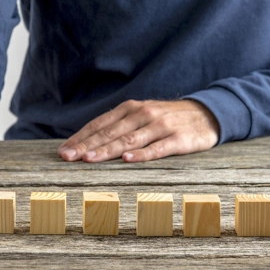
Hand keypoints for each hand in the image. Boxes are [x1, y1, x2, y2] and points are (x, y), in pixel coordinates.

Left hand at [58, 99, 219, 162]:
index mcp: (130, 109)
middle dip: (87, 146)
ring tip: (90, 159)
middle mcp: (143, 114)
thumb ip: (119, 126)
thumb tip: (89, 143)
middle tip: (67, 157)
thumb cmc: (166, 120)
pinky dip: (142, 154)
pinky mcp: (178, 139)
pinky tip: (128, 159)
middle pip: (110, 132)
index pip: (100, 124)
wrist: (206, 114)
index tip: (63, 151)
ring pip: (129, 140)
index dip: (81, 137)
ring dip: (108, 150)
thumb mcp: (142, 116)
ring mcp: (161, 126)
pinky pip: (158, 148)